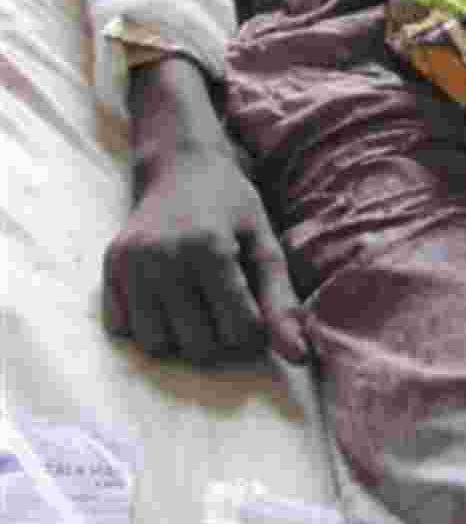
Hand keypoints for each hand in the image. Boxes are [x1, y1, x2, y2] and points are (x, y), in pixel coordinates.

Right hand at [102, 141, 309, 367]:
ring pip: (158, 345)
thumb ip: (282, 302)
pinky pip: (124, 329)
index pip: (239, 331)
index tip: (251, 300)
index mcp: (210, 249)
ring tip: (193, 300)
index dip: (252, 325)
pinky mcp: (109, 267)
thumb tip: (298, 358)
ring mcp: (131, 263)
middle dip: (218, 334)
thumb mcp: (265, 243)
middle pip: (199, 346)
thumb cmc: (232, 205)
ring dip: (180, 334)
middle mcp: (164, 257)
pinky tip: (164, 296)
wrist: (180, 165)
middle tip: (221, 299)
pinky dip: (147, 323)